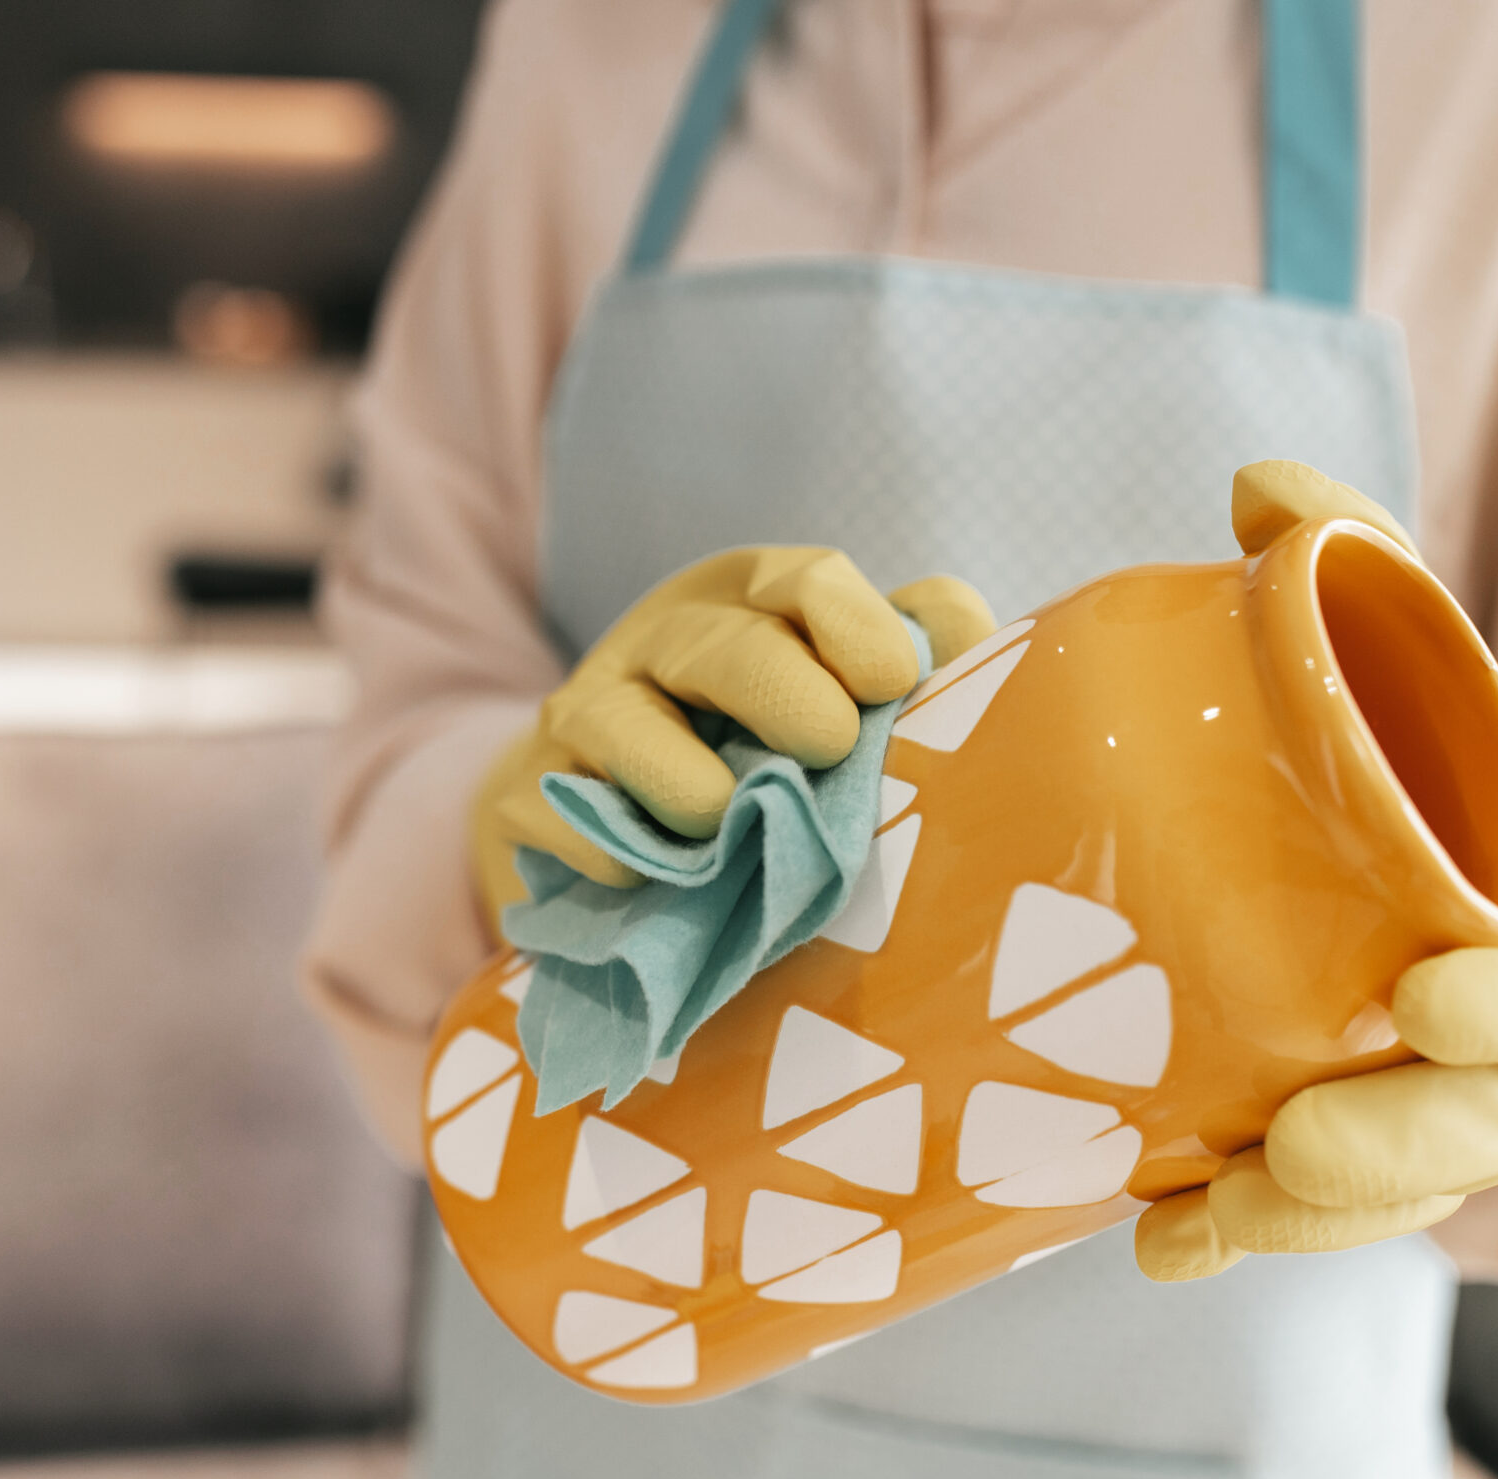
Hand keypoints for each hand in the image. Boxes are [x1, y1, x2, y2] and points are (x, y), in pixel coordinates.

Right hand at [473, 547, 996, 931]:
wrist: (609, 818)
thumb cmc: (758, 748)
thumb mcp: (834, 685)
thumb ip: (914, 653)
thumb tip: (972, 644)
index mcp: (748, 603)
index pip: (803, 582)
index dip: (855, 624)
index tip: (893, 682)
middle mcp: (660, 643)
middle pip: (719, 645)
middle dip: (778, 688)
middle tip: (827, 745)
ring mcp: (584, 716)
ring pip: (620, 725)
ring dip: (683, 780)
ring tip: (724, 823)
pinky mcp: (526, 797)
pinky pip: (560, 814)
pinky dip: (604, 847)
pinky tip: (643, 878)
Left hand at [1133, 465, 1497, 1282]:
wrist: (1413, 824)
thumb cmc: (1421, 735)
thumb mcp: (1404, 635)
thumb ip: (1351, 553)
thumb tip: (1261, 490)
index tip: (1427, 999)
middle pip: (1484, 1123)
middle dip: (1395, 1148)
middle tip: (1290, 1147)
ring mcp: (1422, 1089)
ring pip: (1395, 1186)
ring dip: (1297, 1217)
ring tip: (1197, 1217)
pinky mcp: (1340, 1125)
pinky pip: (1301, 1201)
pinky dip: (1231, 1222)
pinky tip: (1155, 1235)